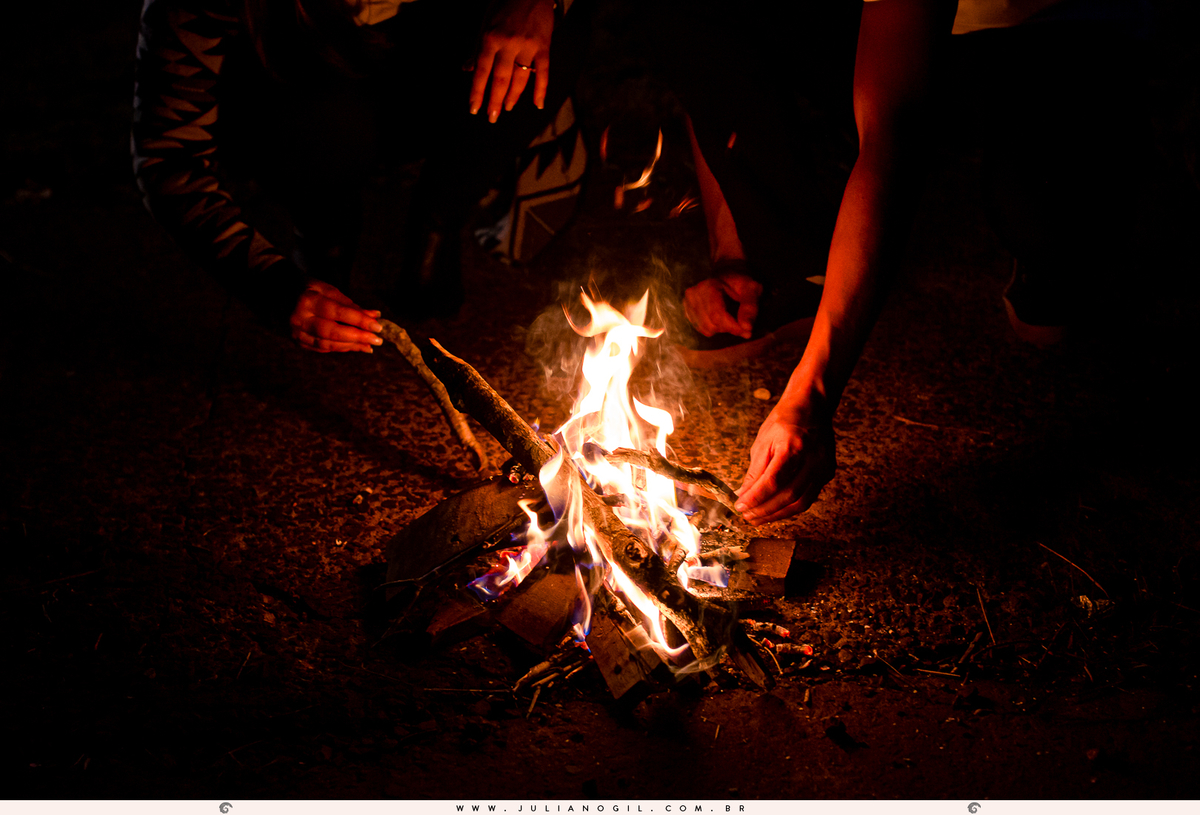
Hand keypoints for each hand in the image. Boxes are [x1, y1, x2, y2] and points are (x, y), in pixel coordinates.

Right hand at [289, 280, 383, 352]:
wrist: (275, 294)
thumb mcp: (327, 289)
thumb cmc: (307, 289)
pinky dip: (340, 348)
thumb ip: (349, 304)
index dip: (359, 320)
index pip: (338, 312)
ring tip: (369, 346)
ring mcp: (296, 332)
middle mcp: (300, 318)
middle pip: (332, 332)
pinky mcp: (297, 341)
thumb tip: (374, 316)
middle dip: (357, 337)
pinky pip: (322, 348)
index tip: (378, 326)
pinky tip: (355, 347)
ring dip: (351, 346)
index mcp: (308, 300)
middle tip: (377, 340)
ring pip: (327, 344)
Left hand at [469, 0, 553, 122]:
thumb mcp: (485, 22)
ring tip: (506, 108)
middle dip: (495, 101)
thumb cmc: (504, 4)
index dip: (477, 92)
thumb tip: (467, 69)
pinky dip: (540, 90)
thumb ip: (477, 48)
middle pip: (500, 79)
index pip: (481, 71)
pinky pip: (543, 72)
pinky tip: (537, 104)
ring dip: (513, 97)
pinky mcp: (544, 46)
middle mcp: (508, 44)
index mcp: (490, 38)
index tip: (474, 109)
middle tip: (491, 117)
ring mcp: (528, 46)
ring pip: (520, 79)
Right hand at [683, 271, 761, 338]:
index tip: (747, 330)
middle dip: (729, 327)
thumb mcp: (751, 289)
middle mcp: (693, 294)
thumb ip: (750, 307)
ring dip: (722, 328)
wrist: (727, 274)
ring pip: (707, 329)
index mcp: (708, 287)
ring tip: (731, 317)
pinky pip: (702, 329)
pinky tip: (721, 318)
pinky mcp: (687, 311)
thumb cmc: (740, 282)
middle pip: (712, 325)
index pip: (717, 316)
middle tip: (741, 322)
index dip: (733, 327)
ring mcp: (687, 303)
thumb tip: (747, 329)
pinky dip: (715, 328)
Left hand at [735, 403, 835, 523]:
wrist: (811, 408)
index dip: (756, 498)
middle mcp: (813, 459)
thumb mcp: (763, 442)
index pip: (773, 481)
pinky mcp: (827, 474)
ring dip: (777, 514)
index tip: (740, 506)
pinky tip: (775, 510)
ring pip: (801, 502)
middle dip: (765, 510)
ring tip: (758, 518)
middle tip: (747, 516)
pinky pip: (808, 497)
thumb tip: (743, 495)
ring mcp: (824, 467)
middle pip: (789, 496)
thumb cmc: (785, 422)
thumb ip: (754, 472)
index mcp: (793, 446)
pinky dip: (789, 507)